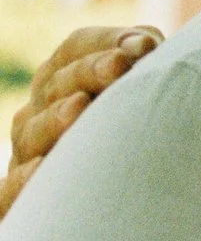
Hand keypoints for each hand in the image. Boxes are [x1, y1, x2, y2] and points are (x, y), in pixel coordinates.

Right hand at [1, 27, 161, 218]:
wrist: (136, 194)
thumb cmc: (148, 127)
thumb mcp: (147, 84)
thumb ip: (142, 56)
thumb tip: (140, 46)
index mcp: (67, 76)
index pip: (77, 48)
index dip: (105, 43)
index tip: (145, 47)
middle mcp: (41, 109)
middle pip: (59, 83)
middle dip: (89, 71)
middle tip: (119, 66)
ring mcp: (29, 151)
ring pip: (32, 131)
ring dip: (55, 119)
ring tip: (79, 107)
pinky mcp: (22, 197)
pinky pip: (11, 190)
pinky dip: (22, 180)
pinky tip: (41, 170)